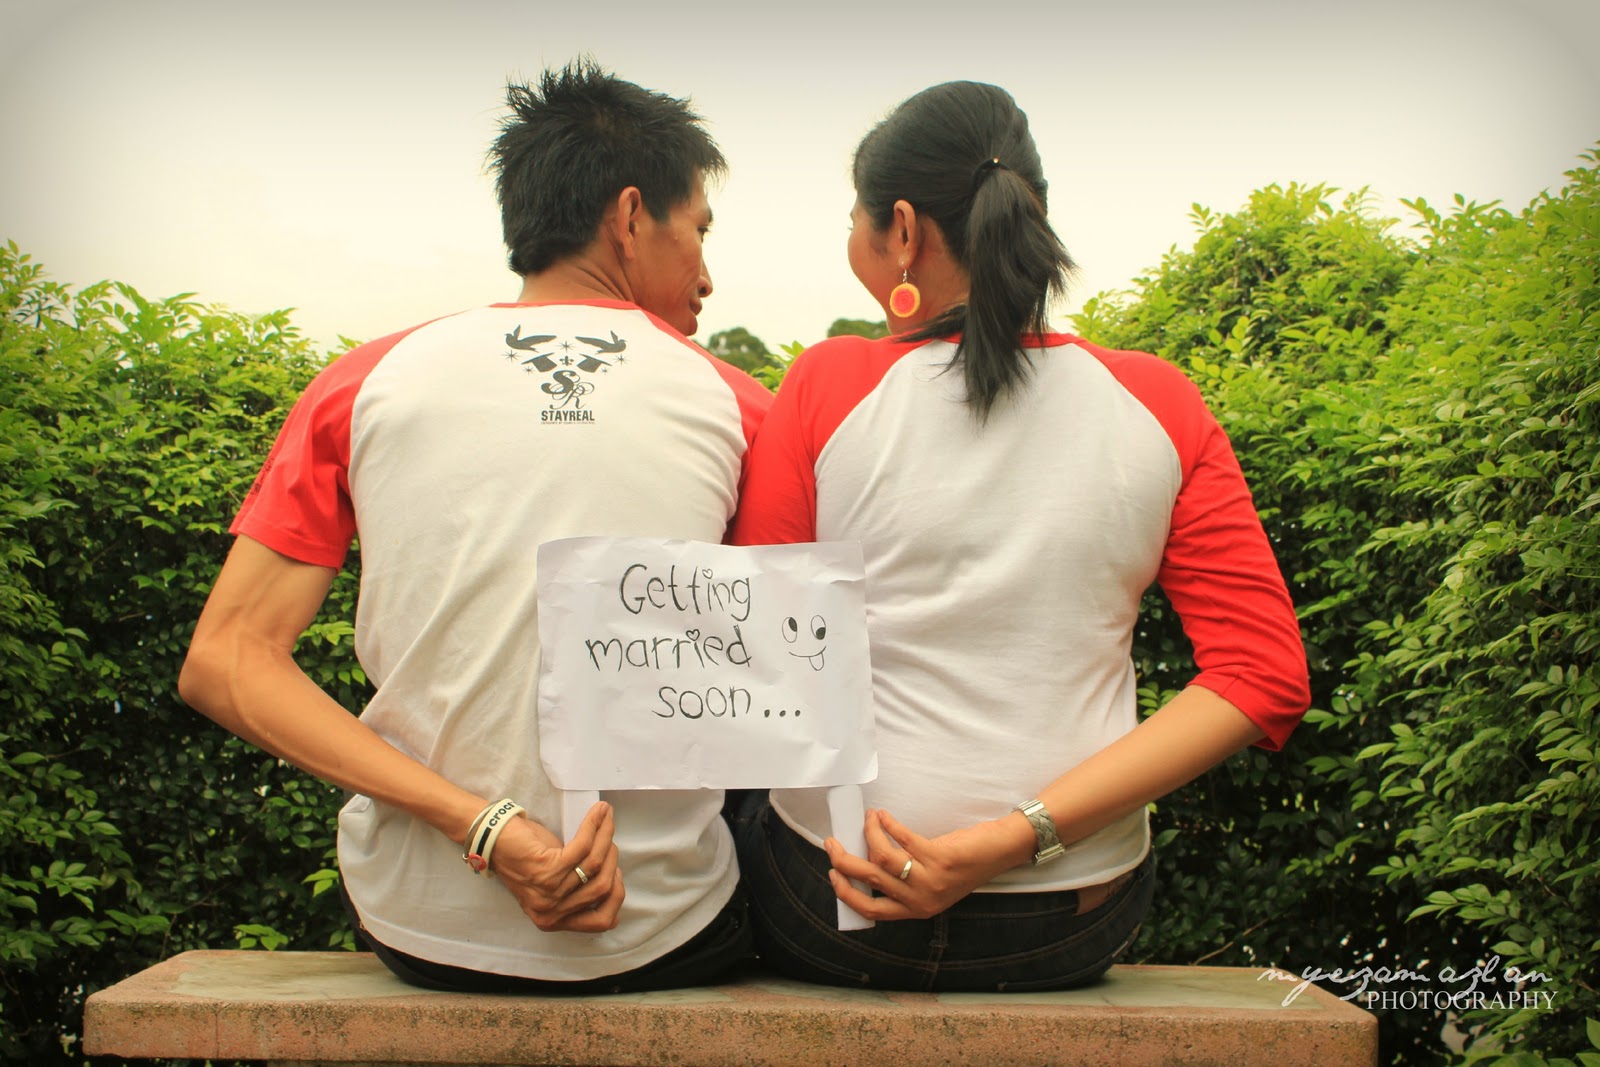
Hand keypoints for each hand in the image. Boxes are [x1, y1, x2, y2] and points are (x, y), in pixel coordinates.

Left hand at [488, 801, 623, 932]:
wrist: (492, 839)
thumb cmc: (523, 857)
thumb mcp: (552, 884)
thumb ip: (576, 889)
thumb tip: (611, 873)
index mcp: (552, 920)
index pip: (599, 922)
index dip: (615, 898)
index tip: (616, 875)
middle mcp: (550, 912)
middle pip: (602, 889)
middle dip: (613, 862)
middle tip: (610, 843)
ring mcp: (549, 892)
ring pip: (594, 865)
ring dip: (606, 839)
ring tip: (606, 822)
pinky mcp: (547, 868)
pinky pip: (583, 847)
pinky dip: (595, 827)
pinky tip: (600, 814)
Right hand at [824, 807, 1026, 921]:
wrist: (999, 853)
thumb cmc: (964, 866)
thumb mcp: (931, 884)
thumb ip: (905, 881)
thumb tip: (867, 858)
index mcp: (916, 909)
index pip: (871, 910)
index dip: (846, 893)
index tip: (833, 874)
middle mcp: (921, 900)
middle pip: (868, 882)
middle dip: (843, 861)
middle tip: (832, 843)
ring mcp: (930, 879)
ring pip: (881, 857)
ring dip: (868, 833)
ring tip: (867, 819)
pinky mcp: (939, 857)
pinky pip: (902, 837)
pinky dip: (887, 823)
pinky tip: (883, 815)